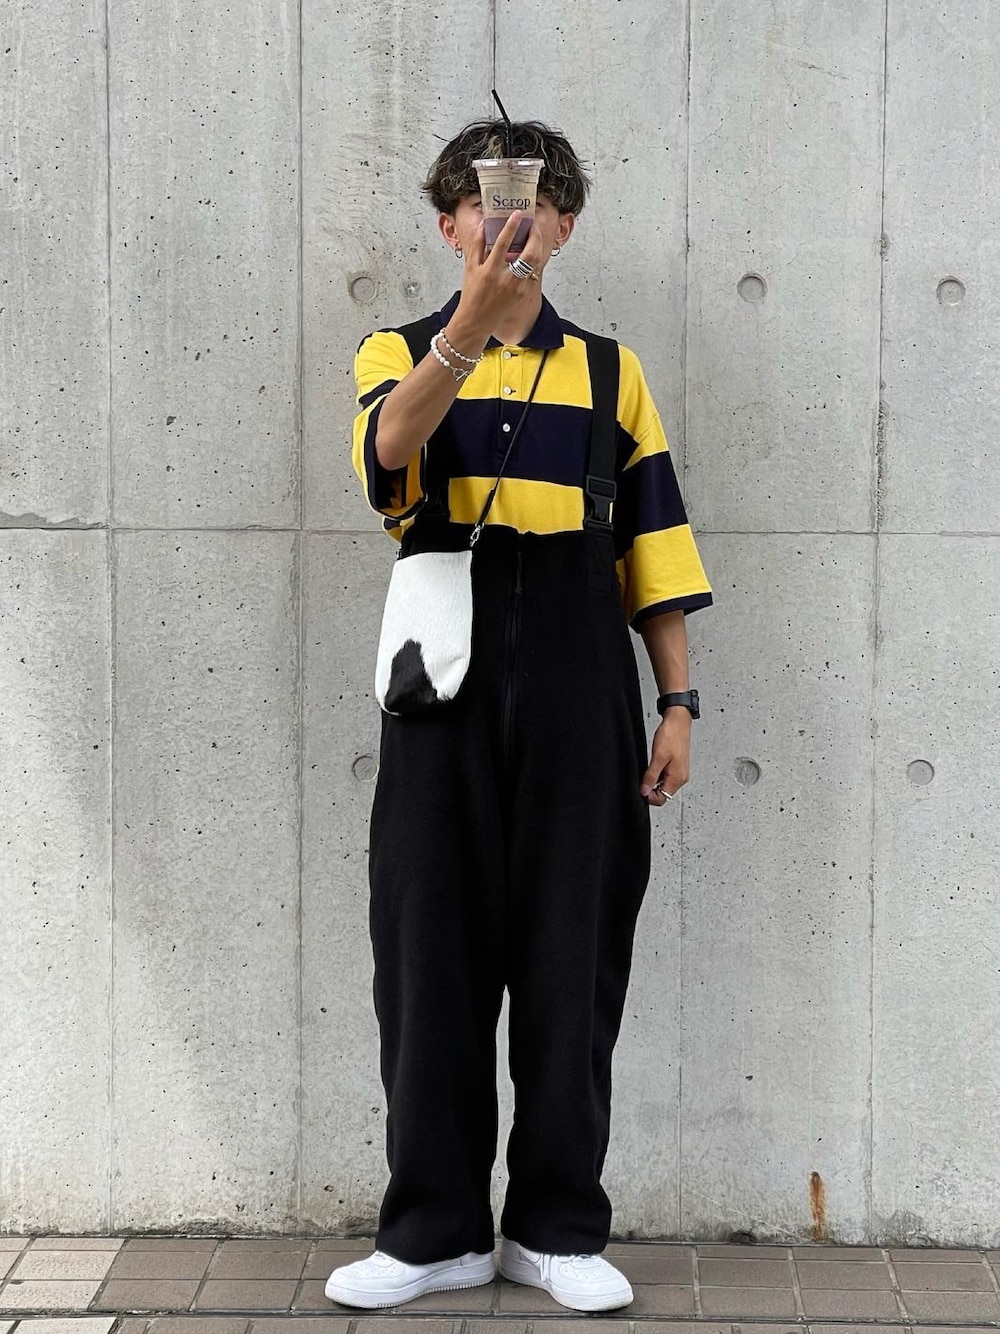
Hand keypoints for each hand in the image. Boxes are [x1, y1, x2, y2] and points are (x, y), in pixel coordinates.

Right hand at [454, 209, 546, 335]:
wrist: (476, 320)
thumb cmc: (471, 294)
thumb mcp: (470, 268)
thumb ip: (477, 245)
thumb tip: (483, 225)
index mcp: (490, 271)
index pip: (503, 243)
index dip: (512, 226)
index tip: (518, 214)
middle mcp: (505, 279)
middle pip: (528, 253)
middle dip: (534, 236)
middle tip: (532, 226)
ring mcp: (517, 288)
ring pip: (535, 263)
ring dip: (537, 247)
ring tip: (534, 237)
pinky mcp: (523, 294)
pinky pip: (533, 273)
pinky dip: (534, 261)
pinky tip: (531, 254)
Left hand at [640, 708, 691, 805]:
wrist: (678, 721)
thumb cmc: (671, 735)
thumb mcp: (658, 757)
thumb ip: (651, 776)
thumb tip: (644, 791)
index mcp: (678, 778)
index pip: (662, 799)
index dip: (648, 796)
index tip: (640, 787)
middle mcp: (681, 777)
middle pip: (663, 794)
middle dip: (650, 789)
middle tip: (642, 776)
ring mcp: (679, 772)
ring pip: (663, 785)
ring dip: (653, 780)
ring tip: (649, 767)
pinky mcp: (677, 766)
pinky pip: (665, 776)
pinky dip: (657, 773)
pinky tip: (654, 763)